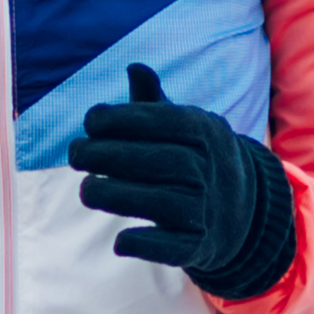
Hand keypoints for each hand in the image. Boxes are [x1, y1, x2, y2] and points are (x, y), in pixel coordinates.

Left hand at [70, 60, 297, 299]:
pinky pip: (173, 247)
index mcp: (208, 134)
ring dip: (116, 196)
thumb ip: (153, 102)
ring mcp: (209, 209)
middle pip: (162, 161)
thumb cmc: (191, 158)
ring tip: (86, 188)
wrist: (239, 212)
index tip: (89, 121)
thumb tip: (134, 67)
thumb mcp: (180, 127)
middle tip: (74, 154)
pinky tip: (118, 240)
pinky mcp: (199, 245)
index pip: (167, 122)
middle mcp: (213, 170)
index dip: (124, 119)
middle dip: (111, 156)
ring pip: (162, 202)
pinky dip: (145, 244)